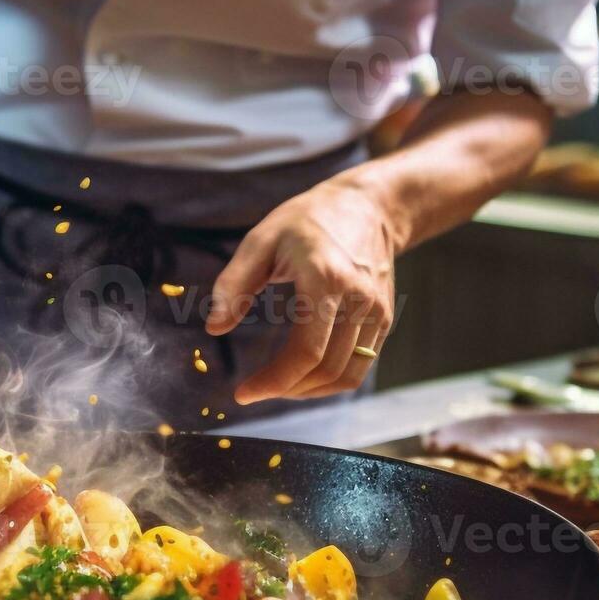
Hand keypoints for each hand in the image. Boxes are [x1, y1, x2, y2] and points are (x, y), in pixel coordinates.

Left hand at [207, 176, 402, 403]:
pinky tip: (304, 376)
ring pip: (347, 376)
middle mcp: (358, 300)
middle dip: (286, 390)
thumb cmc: (308, 220)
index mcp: (325, 279)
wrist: (368, 206)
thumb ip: (234, 284)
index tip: (243, 392)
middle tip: (255, 390)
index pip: (306, 352)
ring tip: (278, 387)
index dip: (274, 381)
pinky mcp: (384, 319)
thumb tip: (214, 327)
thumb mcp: (261, 240)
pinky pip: (361, 366)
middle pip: (326, 370)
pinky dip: (331, 381)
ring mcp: (376, 312)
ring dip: (309, 392)